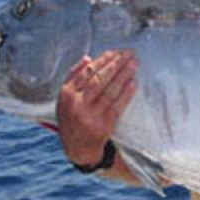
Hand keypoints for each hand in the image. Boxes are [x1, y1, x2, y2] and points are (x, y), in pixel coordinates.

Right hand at [56, 49, 136, 167]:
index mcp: (67, 94)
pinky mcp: (104, 125)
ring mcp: (91, 116)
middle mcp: (78, 104)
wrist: (78, 147)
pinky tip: (133, 82)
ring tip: (134, 64)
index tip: (116, 52)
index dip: (104, 60)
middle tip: (129, 54)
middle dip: (116, 65)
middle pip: (100, 80)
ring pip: (110, 91)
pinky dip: (126, 93)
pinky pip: (118, 106)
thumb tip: (88, 58)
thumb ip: (73, 76)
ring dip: (124, 76)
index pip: (87, 72)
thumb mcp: (65, 97)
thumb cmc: (72, 116)